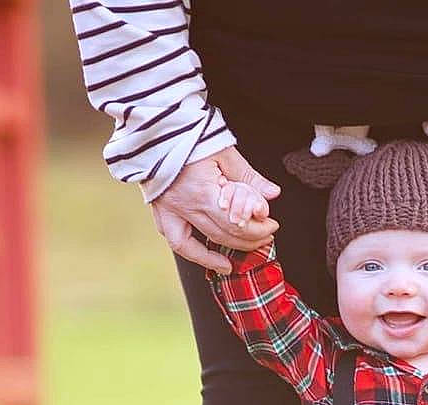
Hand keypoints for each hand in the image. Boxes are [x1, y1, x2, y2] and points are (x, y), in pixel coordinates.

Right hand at [150, 146, 280, 273]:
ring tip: (239, 255)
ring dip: (222, 253)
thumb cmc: (189, 133)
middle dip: (248, 240)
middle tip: (265, 237)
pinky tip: (211, 259)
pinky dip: (194, 253)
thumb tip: (272, 194)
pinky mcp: (160, 209)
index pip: (236, 224)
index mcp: (203, 192)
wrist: (155, 123)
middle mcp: (184, 206)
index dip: (258, 230)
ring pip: (197, 245)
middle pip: (222, 236)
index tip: (271, 226)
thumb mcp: (225, 151)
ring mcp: (169, 209)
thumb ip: (249, 178)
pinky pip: (176, 240)